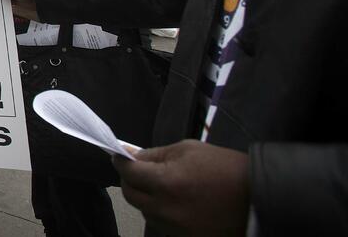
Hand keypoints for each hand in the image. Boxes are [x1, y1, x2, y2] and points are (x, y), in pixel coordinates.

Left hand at [113, 140, 248, 235]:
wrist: (258, 198)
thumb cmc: (225, 168)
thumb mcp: (188, 149)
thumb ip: (155, 154)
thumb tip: (132, 155)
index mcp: (165, 183)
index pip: (128, 172)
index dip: (121, 161)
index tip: (119, 155)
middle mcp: (165, 209)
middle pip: (131, 194)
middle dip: (130, 180)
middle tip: (139, 170)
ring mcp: (174, 228)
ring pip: (144, 210)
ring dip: (146, 196)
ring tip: (163, 185)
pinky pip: (161, 224)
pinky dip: (161, 211)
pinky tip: (175, 201)